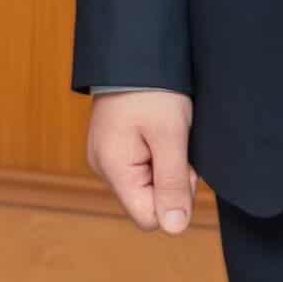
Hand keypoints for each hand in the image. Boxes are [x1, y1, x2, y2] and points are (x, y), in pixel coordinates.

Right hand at [87, 89, 199, 234]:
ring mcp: (105, 156)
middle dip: (170, 182)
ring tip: (167, 135)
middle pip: (147, 202)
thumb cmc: (152, 92)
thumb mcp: (171, 137)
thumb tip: (174, 229)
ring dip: (164, 168)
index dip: (172, 200)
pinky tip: (158, 134)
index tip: (179, 165)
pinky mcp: (112, 147)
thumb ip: (172, 185)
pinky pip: (140, 169)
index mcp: (113, 169)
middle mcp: (103, 167)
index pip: (148, 218)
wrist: (133, 52)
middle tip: (176, 147)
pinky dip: (156, 157)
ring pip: (146, 185)